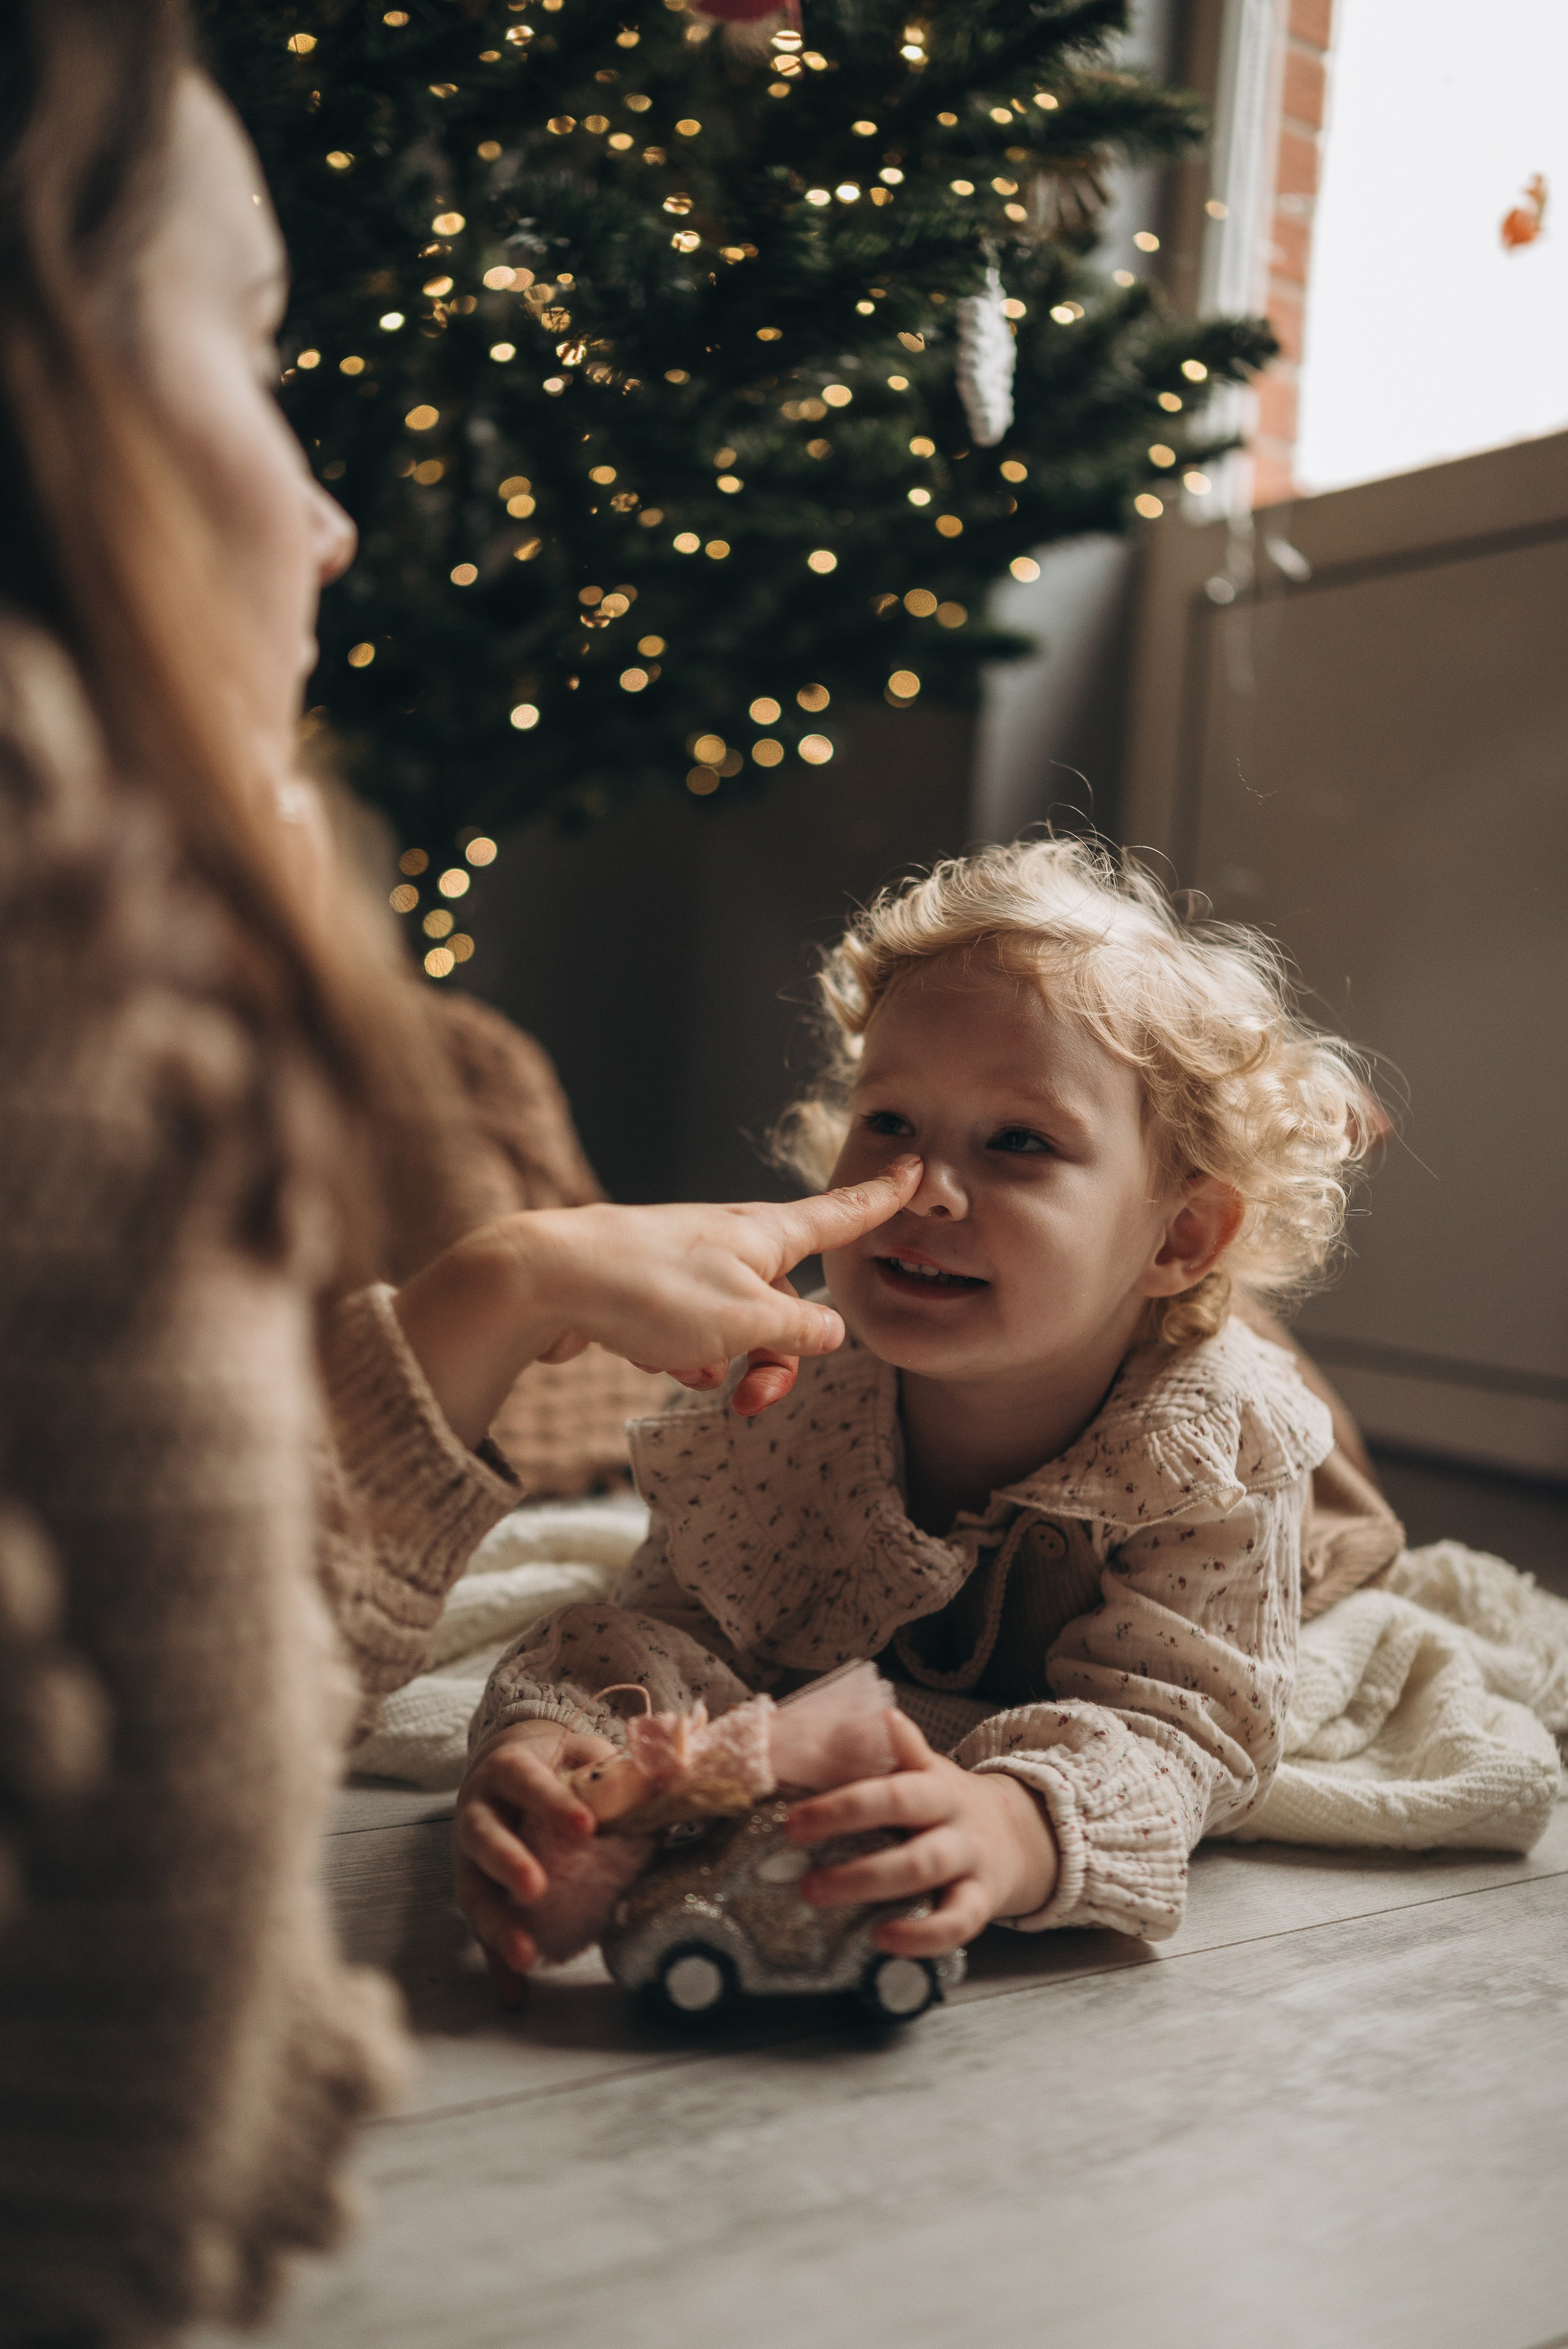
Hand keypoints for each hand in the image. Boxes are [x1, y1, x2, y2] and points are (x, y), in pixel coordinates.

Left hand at [394, 1158, 920, 1447]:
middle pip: (785, 1297)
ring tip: (695, 1376)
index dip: (879, 1199)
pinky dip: (681, 1353)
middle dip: (780, 1354)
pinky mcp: (645, 1290)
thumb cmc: (653, 1290)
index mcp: (765, 1234)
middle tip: (757, 1397)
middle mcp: (729, 1242)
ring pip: (734, 1323)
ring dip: (727, 1361)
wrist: (548, 1279)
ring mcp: (686, 1264)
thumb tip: (831, 1330)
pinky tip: (655, 1362)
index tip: (913, 1167)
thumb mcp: (747, 1317)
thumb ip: (798, 1328)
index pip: (840, 1216)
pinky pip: (687, 1331)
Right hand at [453, 1720, 610, 2003]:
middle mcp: (478, 1812)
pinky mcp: (475, 1891)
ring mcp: (469, 1856)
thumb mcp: (579, 1752)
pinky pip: (481, 1930)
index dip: (552, 1803)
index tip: (586, 1828)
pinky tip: (514, 1993)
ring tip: (526, 1956)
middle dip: (508, 1862)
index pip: (526, 1781)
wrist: (504, 1764)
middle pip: (484, 1837)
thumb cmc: (552, 1763)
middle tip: (537, 1889)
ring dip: (497, 1925)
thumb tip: (672, 1772)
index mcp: (508, 1770)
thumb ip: (616, 1767)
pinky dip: (496, 1963)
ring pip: (472, 1890)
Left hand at [785, 1710, 1058, 1953]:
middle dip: (844, 1824)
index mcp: (933, 1782)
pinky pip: (957, 1923)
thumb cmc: (949, 1805)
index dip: (842, 1802)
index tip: (794, 1820)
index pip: (889, 1784)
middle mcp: (953, 1816)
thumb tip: (876, 1715)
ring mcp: (970, 1859)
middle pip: (904, 1813)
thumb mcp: (927, 1772)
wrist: (1019, 1837)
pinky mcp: (982, 1901)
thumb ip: (898, 1752)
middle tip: (791, 1842)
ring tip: (816, 1893)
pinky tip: (881, 1939)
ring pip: (924, 1866)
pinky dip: (921, 1936)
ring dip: (867, 1881)